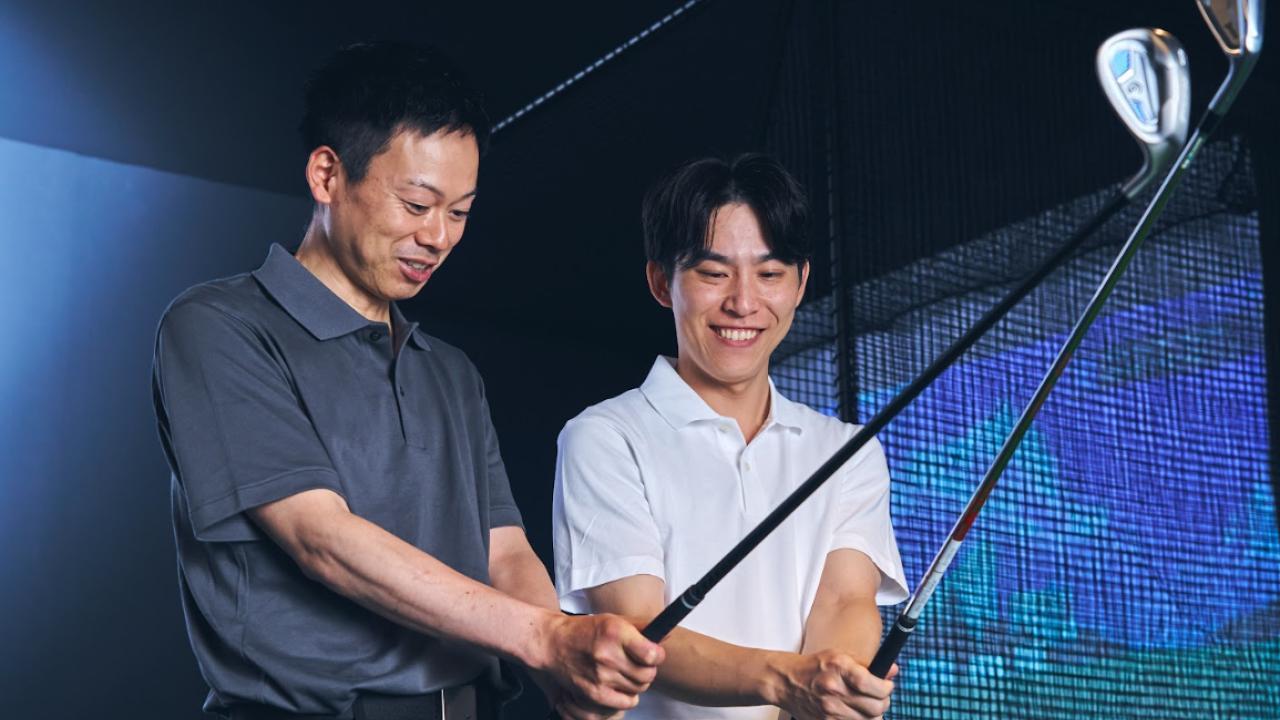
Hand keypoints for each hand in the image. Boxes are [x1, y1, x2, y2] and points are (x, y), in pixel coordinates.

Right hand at [534, 613, 664, 719]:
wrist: (553, 643)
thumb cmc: (586, 630)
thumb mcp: (613, 620)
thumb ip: (642, 627)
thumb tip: (667, 634)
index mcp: (615, 632)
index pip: (652, 655)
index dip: (657, 656)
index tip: (653, 654)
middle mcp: (608, 654)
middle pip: (647, 675)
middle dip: (648, 670)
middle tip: (639, 664)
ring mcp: (600, 676)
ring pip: (639, 689)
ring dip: (637, 683)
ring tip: (626, 673)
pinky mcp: (594, 693)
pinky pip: (626, 702)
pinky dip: (627, 697)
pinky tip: (620, 685)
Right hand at [771, 651, 894, 719]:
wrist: (786, 681)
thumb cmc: (814, 667)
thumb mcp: (839, 657)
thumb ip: (867, 664)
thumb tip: (893, 670)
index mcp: (840, 668)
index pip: (875, 685)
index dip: (886, 688)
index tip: (886, 686)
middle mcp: (835, 689)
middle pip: (876, 707)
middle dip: (883, 702)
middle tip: (880, 697)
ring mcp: (829, 709)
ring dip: (872, 715)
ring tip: (866, 706)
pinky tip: (855, 714)